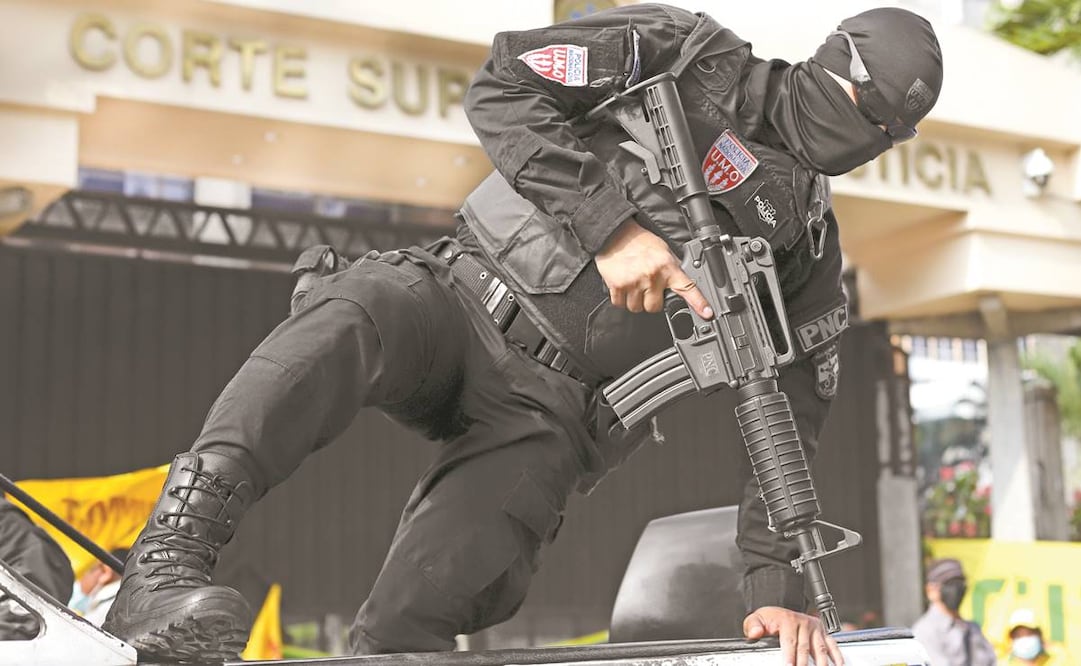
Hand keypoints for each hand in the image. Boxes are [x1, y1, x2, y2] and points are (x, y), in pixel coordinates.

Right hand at [594, 219, 712, 318]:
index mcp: (666, 266)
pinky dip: (621, 299)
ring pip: (637, 308)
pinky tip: (624, 285)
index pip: (686, 287)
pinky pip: (621, 305)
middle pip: (655, 307)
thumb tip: (682, 285)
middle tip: (647, 287)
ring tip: (634, 284)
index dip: (698, 303)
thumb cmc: (640, 243)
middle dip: (651, 301)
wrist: (616, 235)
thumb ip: (672, 269)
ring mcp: (634, 282)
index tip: (707, 313)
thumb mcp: (664, 252)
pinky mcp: (618, 286)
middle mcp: (652, 275)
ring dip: (635, 300)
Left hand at [743, 607, 843, 665]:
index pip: (789, 641)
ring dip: (821, 663)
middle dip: (803, 663)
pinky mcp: (823, 632)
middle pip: (805, 648)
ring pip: (820, 649)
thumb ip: (753, 626)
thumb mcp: (756, 619)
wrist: (779, 611)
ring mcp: (814, 628)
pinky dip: (836, 655)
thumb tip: (755, 633)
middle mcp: (803, 623)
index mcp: (787, 620)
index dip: (790, 656)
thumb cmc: (769, 619)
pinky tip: (838, 665)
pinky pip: (831, 644)